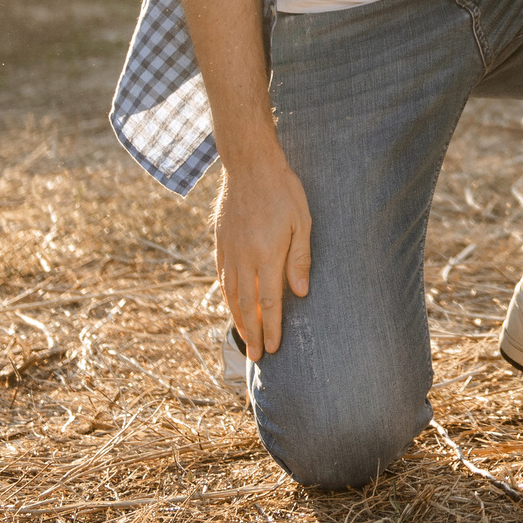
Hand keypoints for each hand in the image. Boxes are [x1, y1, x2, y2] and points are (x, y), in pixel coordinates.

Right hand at [214, 153, 310, 356]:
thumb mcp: (302, 222)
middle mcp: (244, 258)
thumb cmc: (283, 191)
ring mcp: (229, 251)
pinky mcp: (220, 242)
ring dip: (237, 319)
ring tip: (243, 338)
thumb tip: (301, 294)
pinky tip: (232, 306)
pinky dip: (226, 297)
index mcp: (267, 255)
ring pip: (230, 294)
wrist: (249, 165)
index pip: (269, 302)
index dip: (271, 327)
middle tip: (255, 356)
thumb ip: (300, 259)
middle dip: (252, 333)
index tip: (272, 348)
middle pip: (247, 305)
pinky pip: (222, 277)